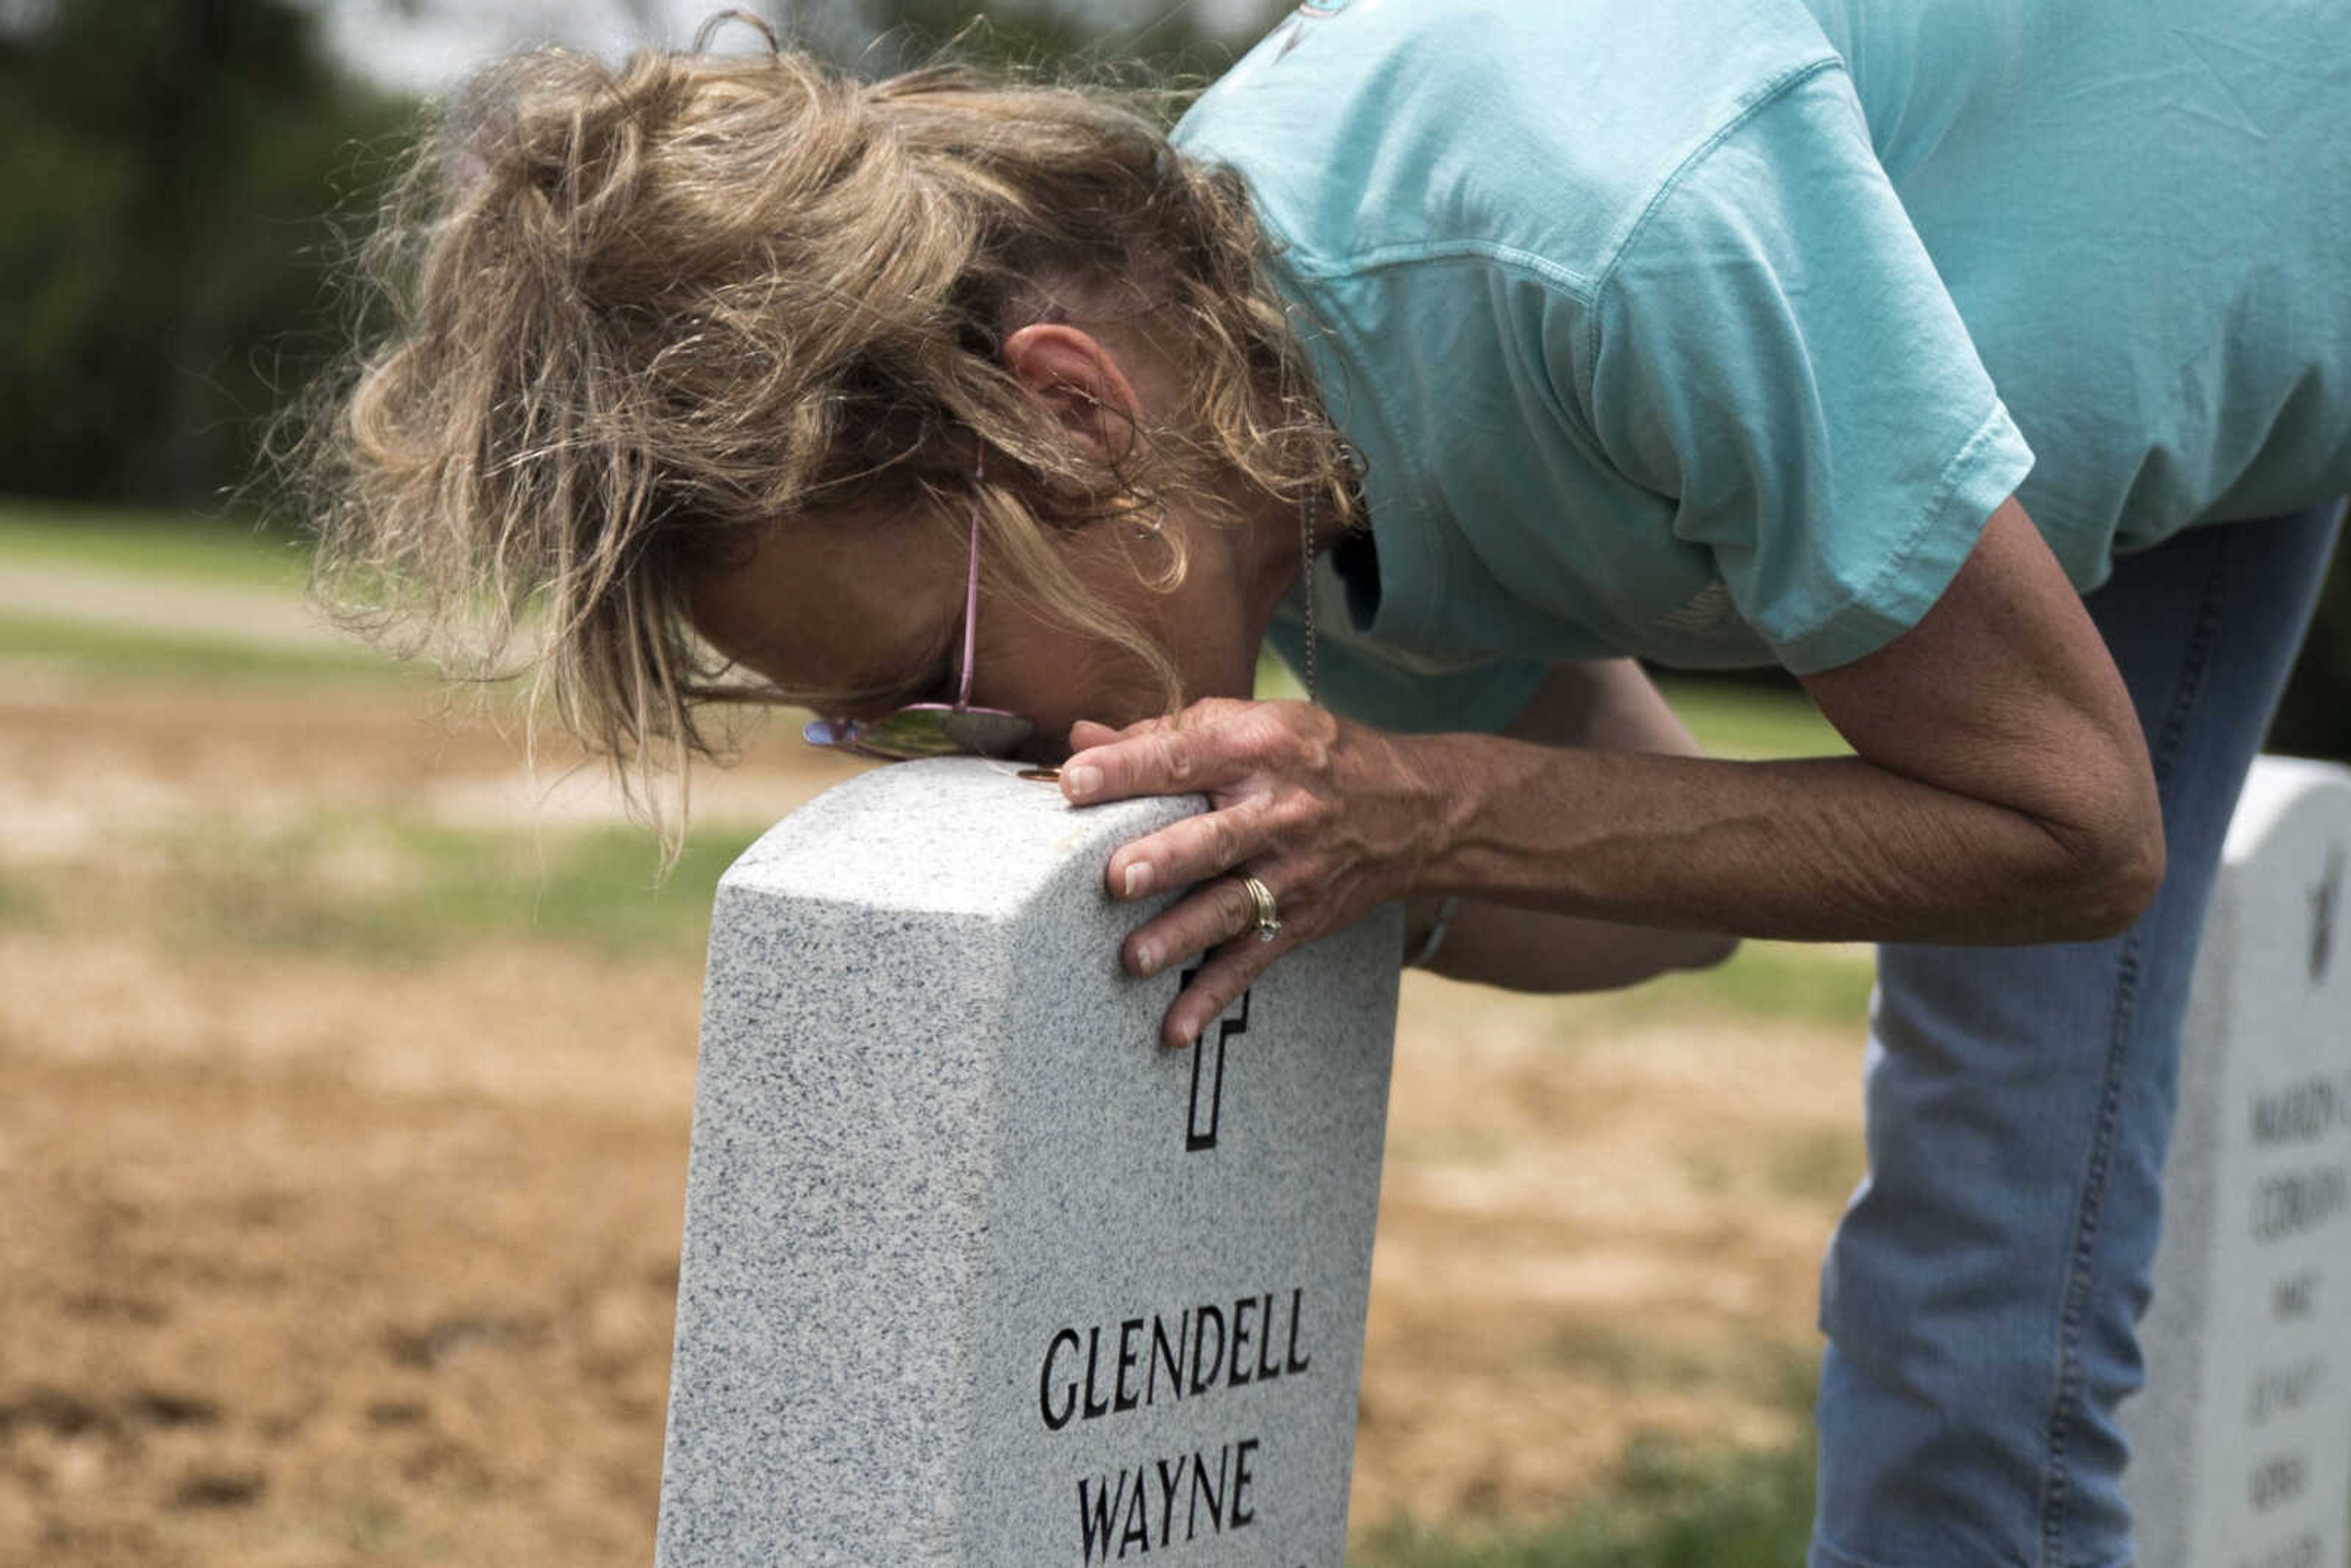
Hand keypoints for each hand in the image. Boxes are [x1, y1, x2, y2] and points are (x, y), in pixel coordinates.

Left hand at [1059, 698, 1443, 1047]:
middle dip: (1166, 859)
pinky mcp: (1300, 919)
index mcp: (1257, 749)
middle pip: (1215, 838)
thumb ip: (1163, 734)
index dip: (1129, 768)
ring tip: (1134, 959)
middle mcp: (1277, 811)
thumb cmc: (1314, 757)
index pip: (1185, 756)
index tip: (1074, 779)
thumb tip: (1080, 738)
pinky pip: (1251, 961)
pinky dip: (1213, 997)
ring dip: (1182, 935)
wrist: (1415, 809)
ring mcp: (1291, 871)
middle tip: (1117, 878)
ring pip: (1231, 907)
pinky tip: (1174, 1029)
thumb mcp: (1254, 725)